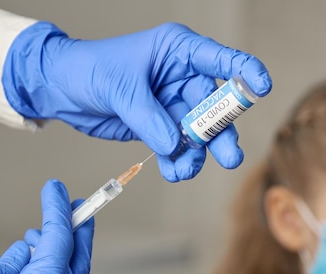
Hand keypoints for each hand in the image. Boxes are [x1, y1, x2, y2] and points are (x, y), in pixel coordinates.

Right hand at [0, 180, 92, 273]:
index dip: (58, 211)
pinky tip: (32, 264)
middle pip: (77, 266)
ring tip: (40, 234)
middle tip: (78, 207)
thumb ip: (11, 262)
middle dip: (80, 234)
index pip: (60, 243)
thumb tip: (27, 253)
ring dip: (60, 258)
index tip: (57, 187)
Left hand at [2, 22, 271, 181]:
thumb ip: (149, 117)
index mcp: (177, 51)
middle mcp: (181, 77)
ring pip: (199, 133)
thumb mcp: (120, 87)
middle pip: (214, 107)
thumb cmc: (89, 69)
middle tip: (229, 157)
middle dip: (221, 133)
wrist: (63, 90)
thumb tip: (174, 144)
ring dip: (197, 154)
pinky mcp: (161, 127)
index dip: (244, 72)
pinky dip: (178, 162)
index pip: (220, 59)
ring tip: (185, 169)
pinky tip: (174, 170)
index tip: (261, 87)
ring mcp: (173, 104)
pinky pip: (179, 147)